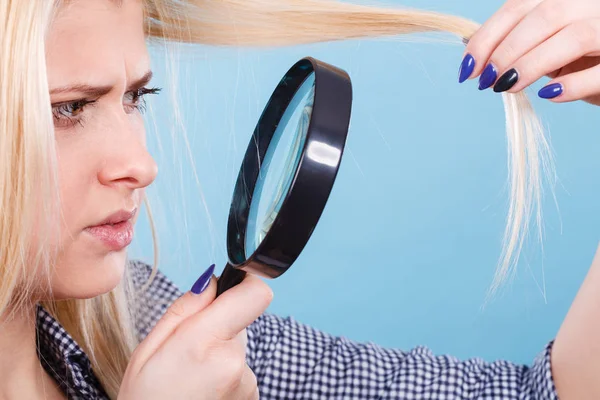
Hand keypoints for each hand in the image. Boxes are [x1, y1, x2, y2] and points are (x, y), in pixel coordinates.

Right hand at [118, 270, 272, 399]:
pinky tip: (201, 390)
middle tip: (187, 349)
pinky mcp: (252, 395)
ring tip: (190, 376)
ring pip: (237, 345)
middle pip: (241, 319)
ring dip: (219, 352)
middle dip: (217, 325)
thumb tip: (212, 281)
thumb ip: (185, 309)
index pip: (255, 294)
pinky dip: (223, 373)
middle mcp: (235, 362)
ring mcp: (247, 382)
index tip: (230, 287)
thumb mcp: (148, 350)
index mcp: (205, 344)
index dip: (245, 283)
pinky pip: (240, 368)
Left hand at [458, 0, 599, 104]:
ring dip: (531, 64)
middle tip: (487, 80)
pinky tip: (549, 95)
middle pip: (545, 16)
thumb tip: (471, 51)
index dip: (488, 36)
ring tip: (507, 87)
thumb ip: (516, 41)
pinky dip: (571, 85)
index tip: (468, 67)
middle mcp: (592, 3)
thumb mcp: (544, 44)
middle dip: (506, 51)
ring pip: (574, 37)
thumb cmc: (579, 59)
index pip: (519, 4)